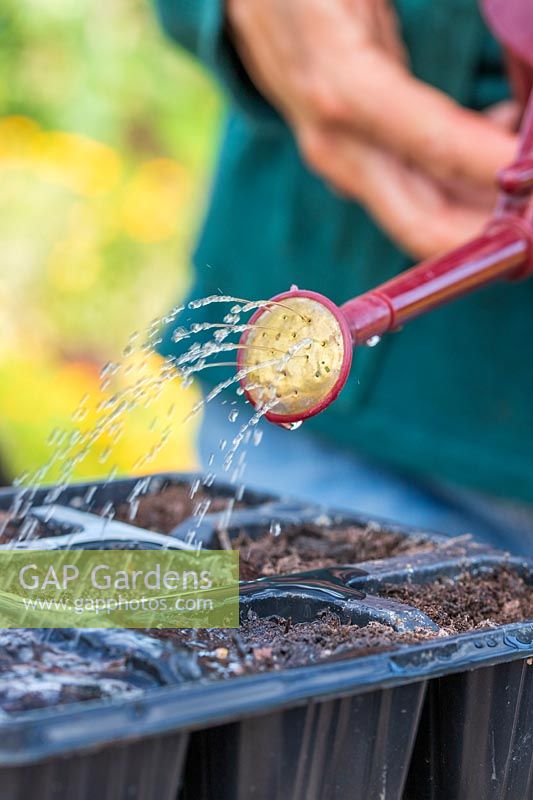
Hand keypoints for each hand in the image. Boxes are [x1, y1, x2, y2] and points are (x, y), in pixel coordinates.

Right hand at [228, 0, 518, 258]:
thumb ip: (425, 30)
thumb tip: (510, 92)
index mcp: (344, 90)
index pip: (438, 148)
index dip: (498, 169)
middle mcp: (337, 143)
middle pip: (425, 222)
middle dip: (489, 230)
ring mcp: (337, 158)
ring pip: (420, 217)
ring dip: (479, 215)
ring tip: (527, 184)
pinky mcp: (344, 160)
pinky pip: (408, 194)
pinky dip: (457, 191)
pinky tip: (496, 157)